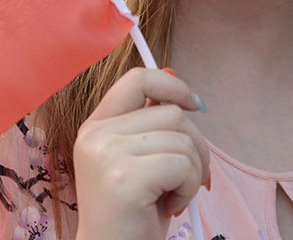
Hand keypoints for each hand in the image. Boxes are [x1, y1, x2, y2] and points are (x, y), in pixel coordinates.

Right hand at [73, 68, 209, 239]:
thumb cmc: (134, 213)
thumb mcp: (138, 161)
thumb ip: (151, 128)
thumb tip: (188, 100)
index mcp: (96, 126)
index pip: (137, 78)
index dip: (172, 85)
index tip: (194, 105)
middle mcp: (95, 135)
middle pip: (171, 112)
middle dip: (196, 144)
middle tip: (190, 177)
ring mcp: (107, 154)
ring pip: (181, 138)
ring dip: (193, 171)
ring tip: (176, 195)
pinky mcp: (124, 178)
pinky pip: (181, 165)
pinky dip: (189, 187)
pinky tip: (172, 206)